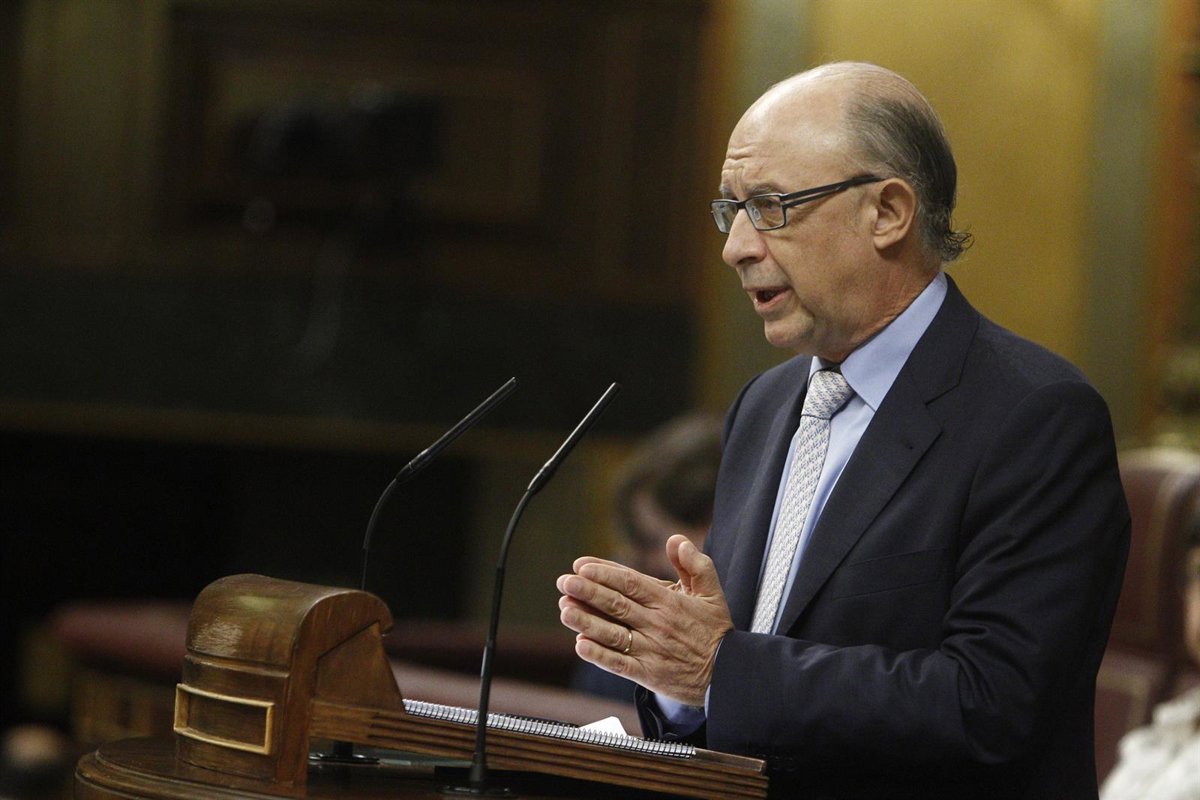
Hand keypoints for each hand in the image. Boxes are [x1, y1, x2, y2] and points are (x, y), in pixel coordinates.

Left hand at [556, 534, 732, 706]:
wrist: (728, 674)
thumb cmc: (716, 631)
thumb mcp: (712, 591)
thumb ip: (694, 564)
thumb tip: (676, 540)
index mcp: (669, 602)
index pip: (631, 583)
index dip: (604, 574)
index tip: (582, 566)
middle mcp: (657, 625)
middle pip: (616, 605)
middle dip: (587, 592)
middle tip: (565, 582)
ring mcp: (651, 650)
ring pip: (612, 633)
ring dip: (586, 621)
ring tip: (564, 610)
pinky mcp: (647, 674)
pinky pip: (619, 663)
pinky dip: (599, 655)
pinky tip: (580, 645)